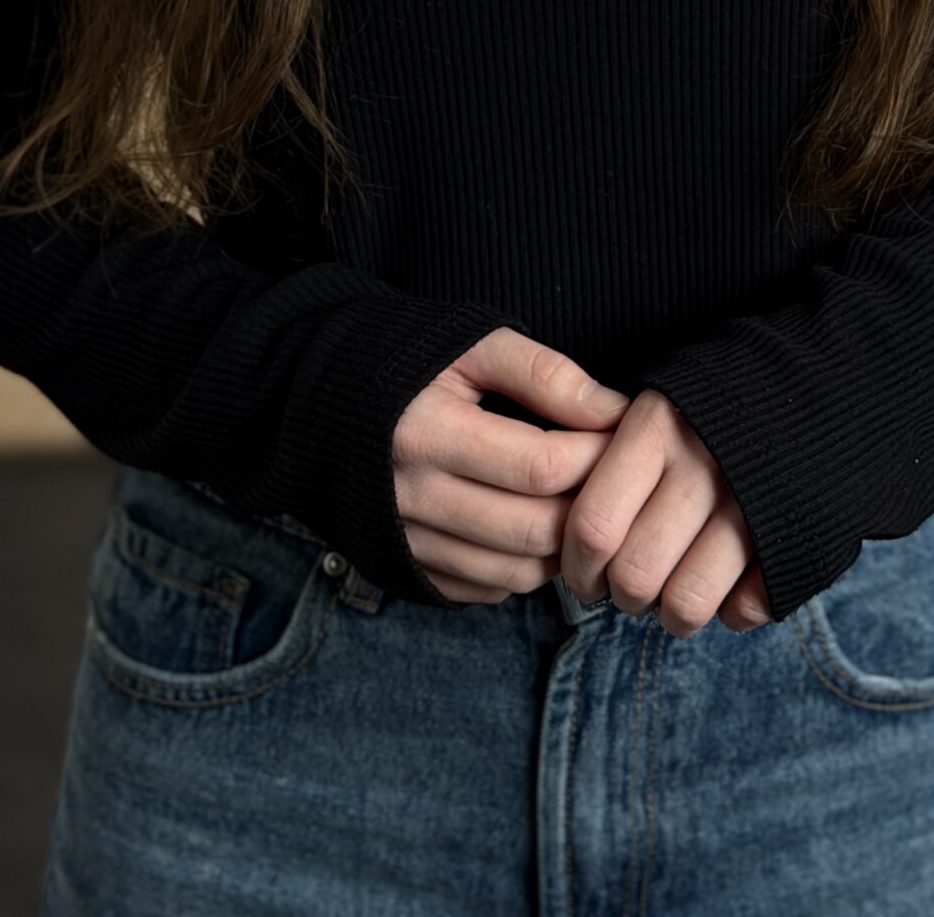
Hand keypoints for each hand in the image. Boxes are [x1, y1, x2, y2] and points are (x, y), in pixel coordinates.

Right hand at [391, 327, 631, 603]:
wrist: (314, 397)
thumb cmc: (403, 359)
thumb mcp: (469, 344)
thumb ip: (543, 373)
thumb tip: (614, 411)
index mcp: (425, 433)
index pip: (540, 467)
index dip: (595, 454)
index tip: (619, 432)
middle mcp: (411, 499)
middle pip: (534, 529)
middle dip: (589, 504)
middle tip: (611, 472)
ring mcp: (406, 542)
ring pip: (516, 572)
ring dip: (562, 543)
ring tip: (576, 496)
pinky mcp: (406, 568)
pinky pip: (486, 590)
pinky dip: (523, 567)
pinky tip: (531, 522)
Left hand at [557, 387, 773, 638]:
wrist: (817, 378)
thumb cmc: (713, 402)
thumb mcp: (658, 398)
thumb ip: (612, 454)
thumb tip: (570, 535)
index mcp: (658, 425)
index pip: (593, 525)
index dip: (579, 568)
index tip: (584, 575)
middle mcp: (702, 463)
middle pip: (634, 575)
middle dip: (624, 598)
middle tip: (629, 588)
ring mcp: (752, 503)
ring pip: (686, 602)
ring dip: (672, 614)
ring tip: (672, 595)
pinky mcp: (794, 534)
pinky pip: (745, 608)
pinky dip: (731, 611)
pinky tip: (728, 584)